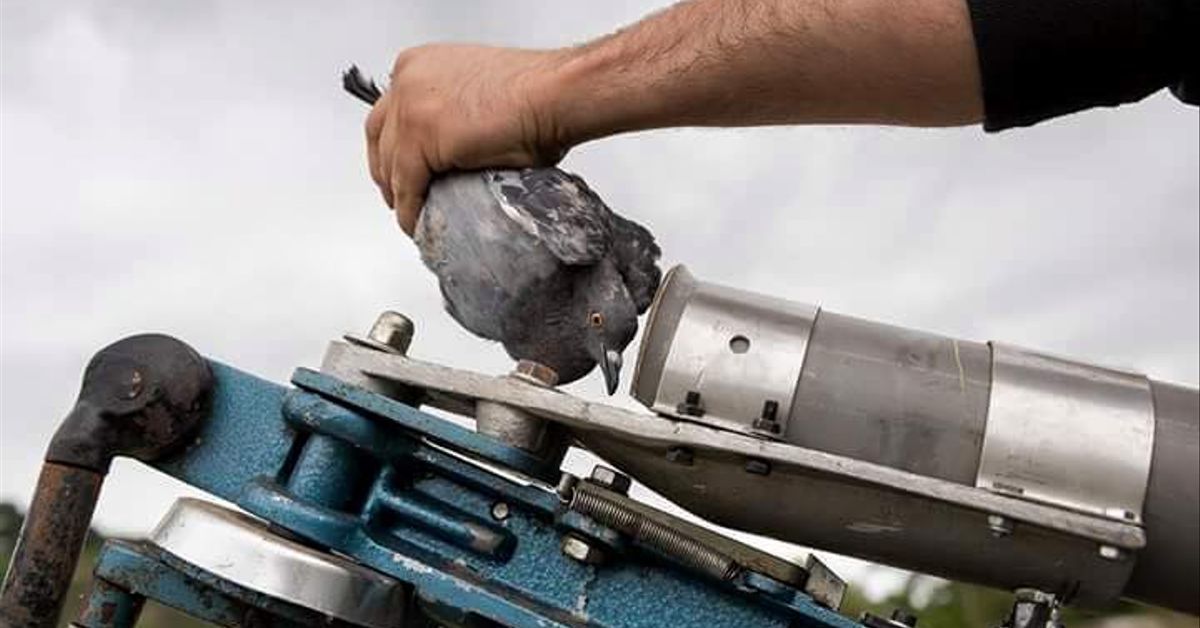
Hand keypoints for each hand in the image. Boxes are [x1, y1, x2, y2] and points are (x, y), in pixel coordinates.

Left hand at [366, 44, 568, 233]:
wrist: (553, 94)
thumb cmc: (536, 92)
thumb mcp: (477, 93)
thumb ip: (452, 113)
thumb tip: (452, 148)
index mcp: (418, 65)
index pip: (390, 113)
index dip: (393, 147)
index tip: (399, 169)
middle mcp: (406, 81)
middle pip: (380, 137)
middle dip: (387, 172)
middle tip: (400, 197)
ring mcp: (410, 108)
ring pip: (390, 165)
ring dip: (399, 196)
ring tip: (413, 216)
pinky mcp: (420, 138)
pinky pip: (406, 185)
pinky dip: (410, 209)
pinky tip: (418, 223)